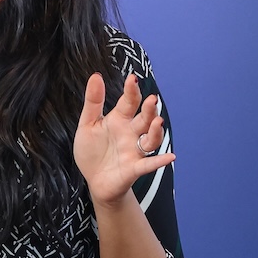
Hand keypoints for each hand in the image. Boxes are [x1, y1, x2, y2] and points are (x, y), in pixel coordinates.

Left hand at [73, 73, 174, 208]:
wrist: (94, 180)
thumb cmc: (93, 151)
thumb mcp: (87, 124)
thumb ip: (93, 102)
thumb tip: (96, 76)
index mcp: (119, 120)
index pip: (129, 102)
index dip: (132, 91)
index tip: (133, 79)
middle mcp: (131, 133)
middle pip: (145, 119)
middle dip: (149, 110)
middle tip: (151, 100)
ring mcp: (134, 151)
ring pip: (151, 139)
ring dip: (156, 131)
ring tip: (157, 122)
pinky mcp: (134, 168)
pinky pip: (149, 164)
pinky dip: (159, 161)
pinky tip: (170, 157)